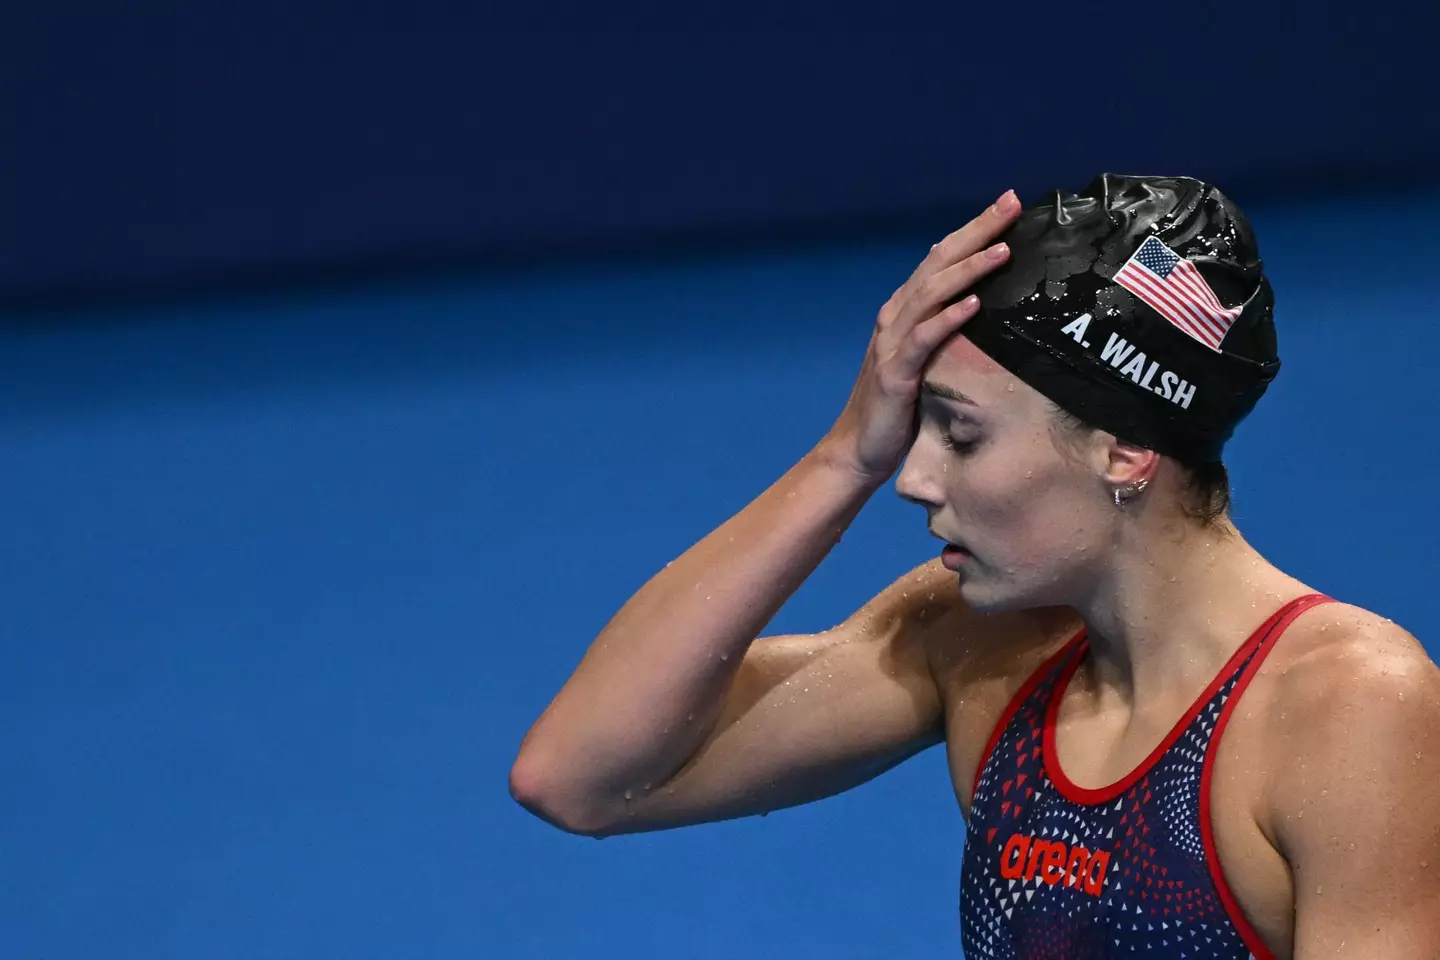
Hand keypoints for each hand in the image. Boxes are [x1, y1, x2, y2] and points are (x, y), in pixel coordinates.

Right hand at [820, 189, 1021, 482]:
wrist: (859, 450)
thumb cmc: (900, 408)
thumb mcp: (927, 360)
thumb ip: (945, 331)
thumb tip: (984, 306)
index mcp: (904, 311)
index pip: (941, 259)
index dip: (974, 230)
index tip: (1008, 204)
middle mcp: (895, 318)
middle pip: (938, 264)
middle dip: (976, 233)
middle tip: (1010, 205)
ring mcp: (892, 343)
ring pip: (931, 294)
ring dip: (967, 270)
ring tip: (1001, 251)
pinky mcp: (895, 373)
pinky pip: (924, 339)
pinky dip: (948, 319)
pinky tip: (973, 305)